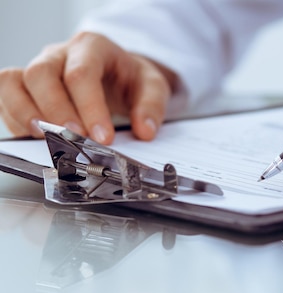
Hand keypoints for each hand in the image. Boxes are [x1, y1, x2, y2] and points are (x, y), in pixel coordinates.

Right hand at [0, 32, 176, 143]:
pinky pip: (6, 96)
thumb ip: (152, 106)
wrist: (117, 74)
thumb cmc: (130, 79)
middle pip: (41, 74)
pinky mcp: (26, 86)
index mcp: (92, 47)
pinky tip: (34, 137)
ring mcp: (38, 68)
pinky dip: (14, 118)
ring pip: (15, 82)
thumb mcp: (152, 86)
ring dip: (26, 114)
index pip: (82, 73)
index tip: (103, 137)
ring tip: (46, 139)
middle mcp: (59, 54)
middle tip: (74, 139)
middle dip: (56, 110)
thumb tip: (145, 130)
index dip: (90, 107)